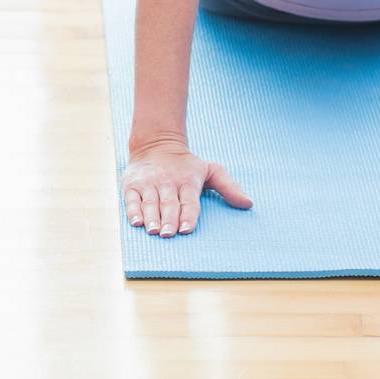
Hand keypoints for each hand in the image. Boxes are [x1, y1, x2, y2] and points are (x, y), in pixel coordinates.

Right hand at [120, 137, 251, 236]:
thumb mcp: (210, 170)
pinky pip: (131, 199)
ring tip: (153, 231)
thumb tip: (249, 204)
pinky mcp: (132, 185)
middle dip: (169, 219)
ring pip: (150, 202)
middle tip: (168, 234)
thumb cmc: (186, 165)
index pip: (188, 201)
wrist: (156, 144)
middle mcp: (167, 183)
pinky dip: (133, 210)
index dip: (187, 215)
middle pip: (168, 203)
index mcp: (187, 182)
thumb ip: (229, 187)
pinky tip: (136, 222)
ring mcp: (148, 183)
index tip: (186, 229)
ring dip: (151, 217)